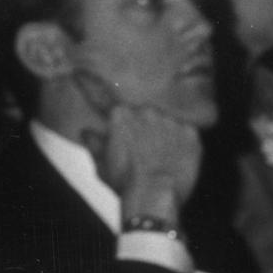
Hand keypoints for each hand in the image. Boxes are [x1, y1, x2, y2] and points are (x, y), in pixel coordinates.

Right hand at [79, 70, 201, 222]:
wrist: (154, 197)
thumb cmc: (126, 184)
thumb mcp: (103, 165)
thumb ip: (94, 145)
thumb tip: (85, 132)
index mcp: (120, 115)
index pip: (105, 97)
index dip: (94, 87)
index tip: (83, 75)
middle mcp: (145, 111)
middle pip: (144, 115)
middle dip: (144, 129)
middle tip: (145, 153)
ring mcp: (169, 120)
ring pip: (167, 124)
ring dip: (165, 136)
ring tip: (163, 160)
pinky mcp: (190, 133)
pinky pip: (188, 134)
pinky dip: (184, 145)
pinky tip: (178, 161)